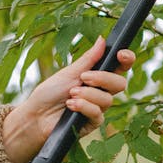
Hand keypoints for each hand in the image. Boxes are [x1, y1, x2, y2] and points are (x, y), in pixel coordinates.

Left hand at [2, 36, 135, 162]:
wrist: (36, 115)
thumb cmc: (50, 92)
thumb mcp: (69, 72)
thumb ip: (89, 59)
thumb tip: (103, 40)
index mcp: (97, 75)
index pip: (119, 67)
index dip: (126, 59)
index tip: (121, 54)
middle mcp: (101, 91)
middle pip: (120, 83)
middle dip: (103, 78)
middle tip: (84, 78)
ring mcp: (98, 108)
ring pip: (108, 99)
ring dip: (87, 94)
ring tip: (71, 94)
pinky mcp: (92, 123)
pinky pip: (97, 114)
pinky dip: (83, 106)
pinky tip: (70, 105)